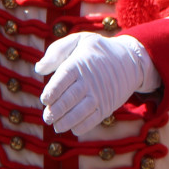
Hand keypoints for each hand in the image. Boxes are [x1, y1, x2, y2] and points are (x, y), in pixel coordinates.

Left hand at [35, 32, 157, 134]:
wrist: (130, 60)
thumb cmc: (98, 51)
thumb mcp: (79, 40)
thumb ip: (56, 51)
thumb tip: (39, 69)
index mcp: (79, 63)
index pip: (61, 79)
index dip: (51, 92)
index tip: (45, 99)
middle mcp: (89, 79)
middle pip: (69, 99)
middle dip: (54, 111)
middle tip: (47, 117)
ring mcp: (100, 94)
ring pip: (80, 112)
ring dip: (65, 122)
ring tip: (56, 126)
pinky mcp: (108, 105)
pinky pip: (93, 120)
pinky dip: (81, 127)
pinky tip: (73, 128)